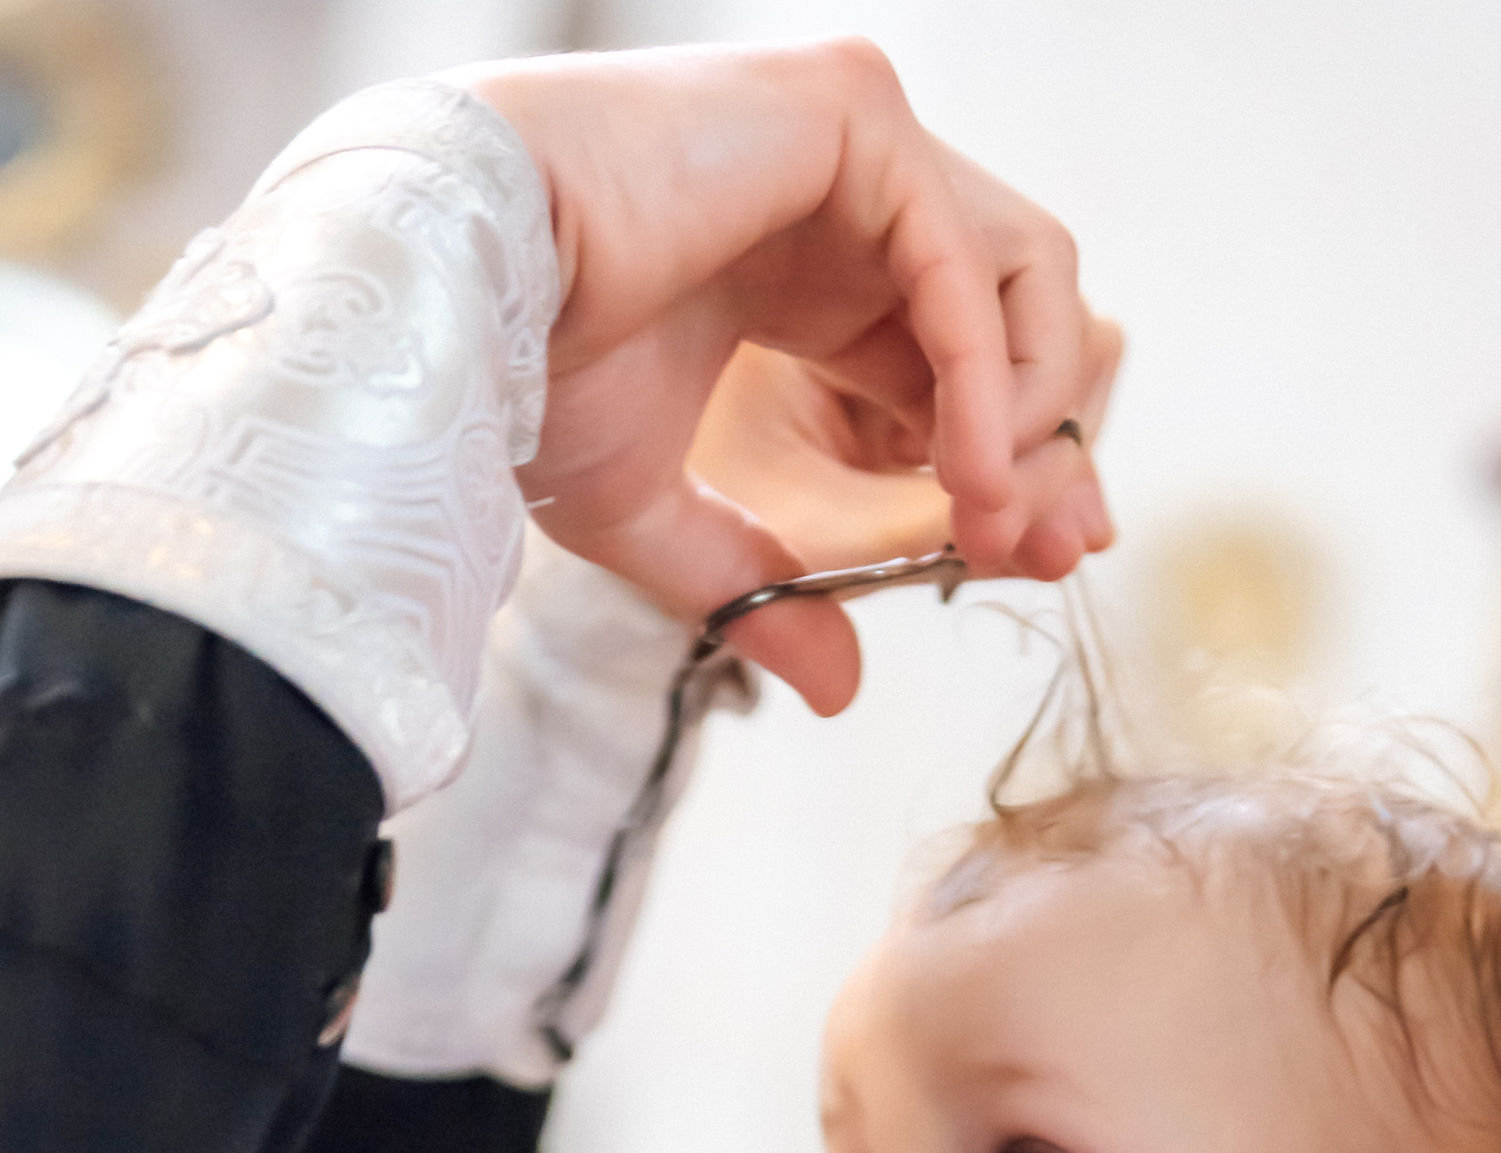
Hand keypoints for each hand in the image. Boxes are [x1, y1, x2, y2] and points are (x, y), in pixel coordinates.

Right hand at [464, 42, 1118, 713]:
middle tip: (1042, 556)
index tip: (1019, 554)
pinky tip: (970, 476)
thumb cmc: (523, 375)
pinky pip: (967, 258)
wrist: (456, 289)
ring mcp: (854, 137)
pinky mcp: (856, 111)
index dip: (1001, 457)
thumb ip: (760, 588)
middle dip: (1044, 443)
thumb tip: (839, 692)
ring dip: (1030, 413)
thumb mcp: (659, 512)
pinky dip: (988, 374)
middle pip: (1012, 316)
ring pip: (1023, 277)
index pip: (952, 358)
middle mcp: (841, 190)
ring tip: (990, 523)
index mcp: (799, 266)